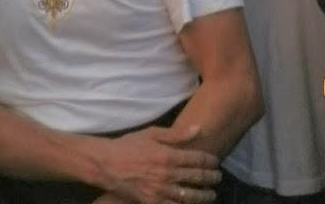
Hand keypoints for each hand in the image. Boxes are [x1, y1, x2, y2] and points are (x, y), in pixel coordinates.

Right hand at [98, 123, 220, 203]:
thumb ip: (177, 134)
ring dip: (203, 197)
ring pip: (189, 197)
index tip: (216, 162)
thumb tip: (199, 129)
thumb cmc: (129, 145)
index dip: (210, 161)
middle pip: (196, 178)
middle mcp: (166, 175)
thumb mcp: (152, 133)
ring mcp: (159, 191)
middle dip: (211, 179)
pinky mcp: (151, 203)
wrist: (106, 165)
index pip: (197, 160)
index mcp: (168, 155)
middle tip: (218, 178)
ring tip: (211, 195)